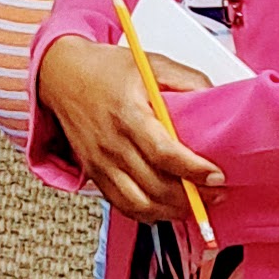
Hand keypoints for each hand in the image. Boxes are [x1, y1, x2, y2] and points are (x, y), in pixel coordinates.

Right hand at [37, 35, 221, 224]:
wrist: (60, 74)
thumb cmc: (105, 69)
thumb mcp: (149, 63)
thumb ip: (187, 80)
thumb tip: (217, 99)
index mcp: (127, 113)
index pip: (163, 153)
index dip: (193, 170)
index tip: (217, 175)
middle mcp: (112, 142)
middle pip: (156, 185)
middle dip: (194, 196)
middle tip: (216, 192)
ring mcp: (101, 161)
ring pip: (141, 204)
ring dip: (173, 210)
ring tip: (195, 204)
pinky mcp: (94, 172)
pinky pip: (123, 206)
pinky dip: (148, 214)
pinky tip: (166, 207)